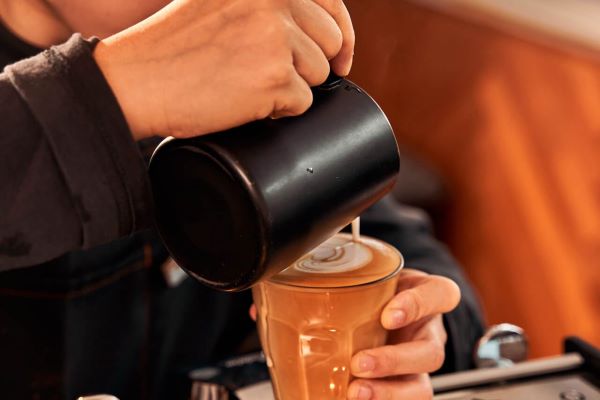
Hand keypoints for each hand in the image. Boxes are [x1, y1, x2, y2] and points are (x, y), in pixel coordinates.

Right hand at [93, 0, 353, 139]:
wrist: (136, 80)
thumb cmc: (173, 47)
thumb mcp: (220, 1)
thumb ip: (264, 4)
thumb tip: (319, 26)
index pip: (331, 3)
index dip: (341, 34)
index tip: (341, 56)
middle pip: (331, 42)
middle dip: (311, 65)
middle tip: (273, 74)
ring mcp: (276, 37)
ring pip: (319, 75)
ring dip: (291, 87)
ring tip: (248, 84)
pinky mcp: (274, 77)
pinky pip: (302, 103)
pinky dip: (278, 110)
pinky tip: (245, 101)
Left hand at [347, 269, 460, 399]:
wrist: (379, 304)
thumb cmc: (378, 287)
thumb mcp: (373, 274)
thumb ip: (355, 278)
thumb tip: (305, 283)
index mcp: (430, 295)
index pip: (440, 294)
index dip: (417, 306)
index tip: (388, 315)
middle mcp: (430, 332)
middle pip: (430, 353)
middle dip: (393, 362)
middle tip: (359, 362)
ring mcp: (419, 364)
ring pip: (421, 387)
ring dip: (387, 393)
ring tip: (355, 392)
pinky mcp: (406, 385)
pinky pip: (403, 399)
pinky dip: (378, 399)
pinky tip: (351, 397)